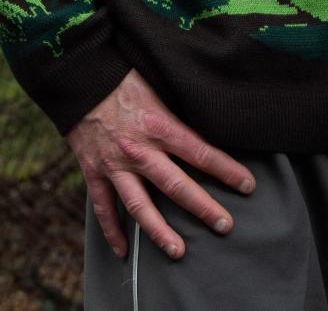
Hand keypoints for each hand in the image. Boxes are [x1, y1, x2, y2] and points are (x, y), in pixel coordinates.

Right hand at [66, 67, 255, 260]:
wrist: (80, 77)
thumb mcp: (157, 85)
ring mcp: (114, 164)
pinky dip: (112, 231)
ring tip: (178, 251)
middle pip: (176, 185)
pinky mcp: (93, 172)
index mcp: (158, 124)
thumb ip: (177, 109)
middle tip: (226, 226)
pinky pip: (102, 207)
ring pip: (139, 205)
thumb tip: (207, 119)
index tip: (247, 185)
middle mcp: (138, 149)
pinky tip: (123, 252)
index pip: (200, 152)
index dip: (226, 169)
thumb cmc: (123, 75)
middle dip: (203, 208)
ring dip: (159, 231)